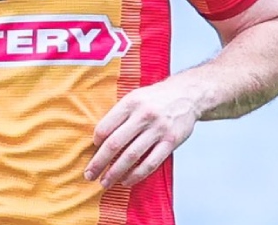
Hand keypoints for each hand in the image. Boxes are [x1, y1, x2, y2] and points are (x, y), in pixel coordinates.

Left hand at [84, 82, 198, 188]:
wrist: (188, 94)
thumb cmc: (156, 98)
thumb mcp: (135, 96)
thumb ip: (119, 115)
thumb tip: (99, 139)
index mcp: (130, 102)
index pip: (106, 126)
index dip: (96, 141)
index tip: (92, 150)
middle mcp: (143, 115)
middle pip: (115, 143)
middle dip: (99, 162)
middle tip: (89, 174)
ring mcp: (158, 129)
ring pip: (131, 156)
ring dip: (115, 172)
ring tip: (105, 182)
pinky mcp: (170, 142)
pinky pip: (151, 163)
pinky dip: (136, 175)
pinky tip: (126, 181)